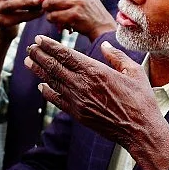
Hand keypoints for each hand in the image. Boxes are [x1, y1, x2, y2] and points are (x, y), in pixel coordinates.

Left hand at [25, 38, 168, 169]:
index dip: (50, 46)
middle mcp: (82, 84)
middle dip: (40, 55)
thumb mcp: (134, 72)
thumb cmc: (140, 100)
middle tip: (30, 47)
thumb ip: (117, 56)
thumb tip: (105, 45)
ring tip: (28, 61)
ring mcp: (78, 100)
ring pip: (52, 82)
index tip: (39, 39)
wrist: (139, 130)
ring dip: (39, 70)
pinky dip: (48, 92)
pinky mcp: (77, 114)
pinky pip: (57, 100)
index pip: (65, 54)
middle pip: (54, 66)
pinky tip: (41, 86)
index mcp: (95, 71)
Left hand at [34, 0, 115, 40]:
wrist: (102, 25)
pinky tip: (55, 20)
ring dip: (46, 8)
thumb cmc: (87, 9)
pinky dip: (51, 18)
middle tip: (42, 2)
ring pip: (50, 2)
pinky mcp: (75, 15)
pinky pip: (53, 15)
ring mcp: (78, 1)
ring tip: (50, 12)